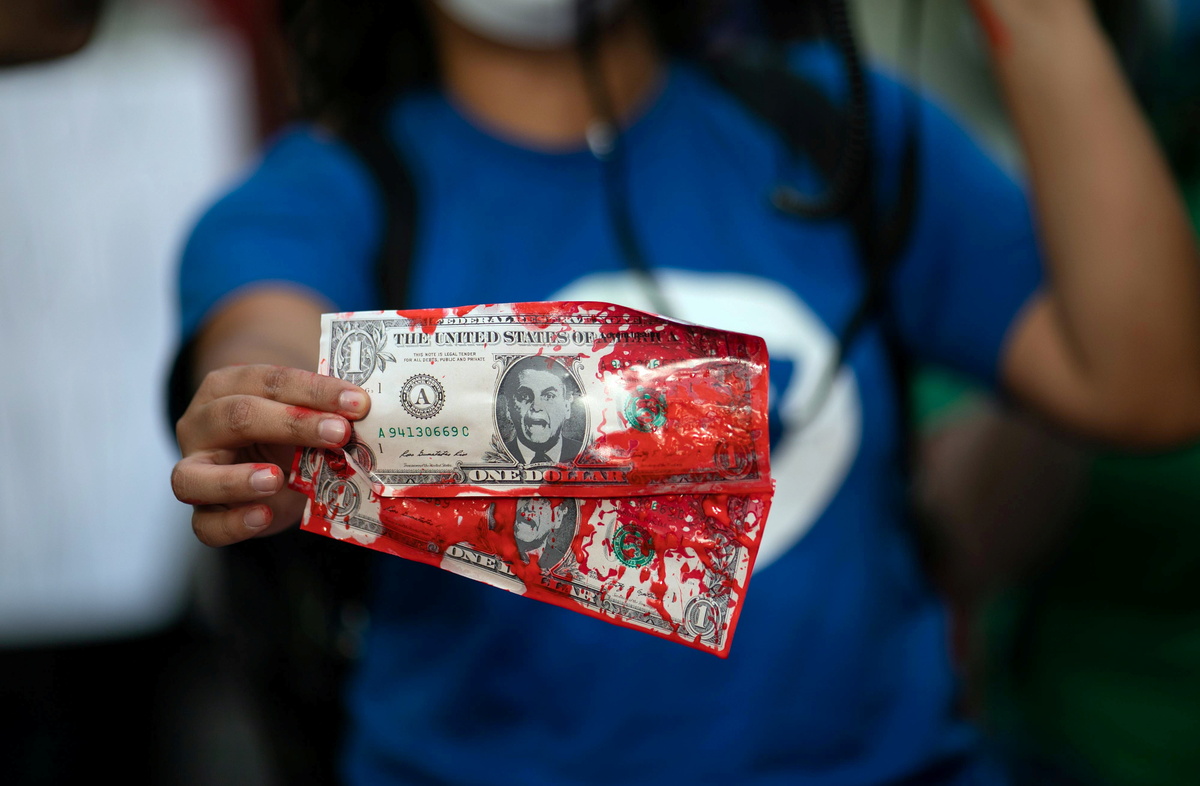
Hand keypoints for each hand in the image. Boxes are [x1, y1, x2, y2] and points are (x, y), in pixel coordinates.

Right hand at [171, 364, 370, 545]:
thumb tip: (368, 416)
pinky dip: (232, 524)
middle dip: (292, 424)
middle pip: (235, 417)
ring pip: (193, 476)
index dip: (315, 390)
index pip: (269, 381)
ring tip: (276, 479)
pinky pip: (204, 525)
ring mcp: (193, 470)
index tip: (358, 402)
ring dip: (236, 479)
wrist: (267, 469)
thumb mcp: (304, 417)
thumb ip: (325, 414)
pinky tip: (264, 516)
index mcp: (227, 387)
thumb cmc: (286, 434)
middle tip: (339, 433)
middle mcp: (201, 424)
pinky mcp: (203, 512)